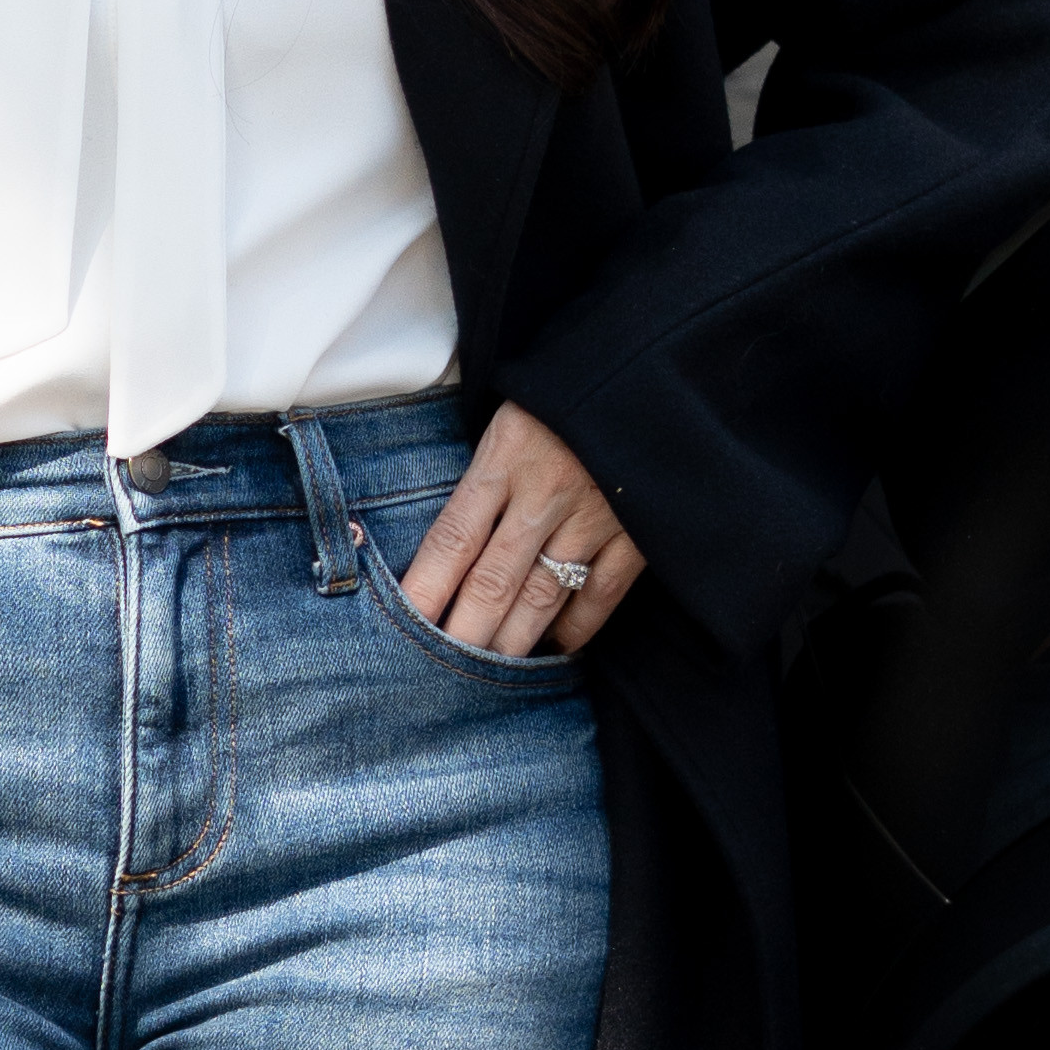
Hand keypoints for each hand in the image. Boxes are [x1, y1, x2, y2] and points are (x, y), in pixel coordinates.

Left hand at [395, 408, 642, 656]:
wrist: (649, 370)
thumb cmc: (565, 392)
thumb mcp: (510, 413)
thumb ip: (482, 472)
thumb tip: (444, 541)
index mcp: (505, 457)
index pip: (452, 539)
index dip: (424, 590)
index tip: (400, 629)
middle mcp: (545, 494)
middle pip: (493, 582)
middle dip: (463, 636)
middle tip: (438, 678)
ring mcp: (595, 516)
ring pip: (543, 596)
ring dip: (512, 642)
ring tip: (487, 676)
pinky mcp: (638, 531)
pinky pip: (602, 592)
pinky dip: (577, 626)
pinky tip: (557, 647)